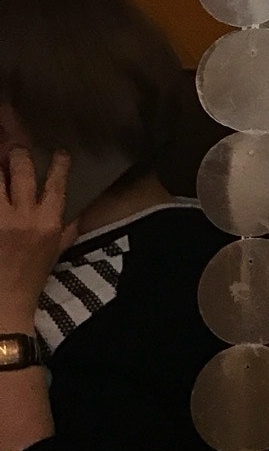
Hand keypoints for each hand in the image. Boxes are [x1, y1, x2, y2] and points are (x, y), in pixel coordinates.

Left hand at [0, 151, 72, 331]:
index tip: (59, 153)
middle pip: (21, 172)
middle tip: (15, 148)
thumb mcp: (56, 253)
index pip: (56, 183)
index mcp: (48, 222)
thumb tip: (80, 216)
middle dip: (18, 154)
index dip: (59, 163)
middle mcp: (24, 216)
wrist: (4, 301)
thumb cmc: (31, 278)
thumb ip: (68, 232)